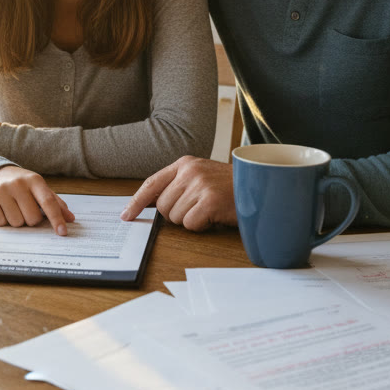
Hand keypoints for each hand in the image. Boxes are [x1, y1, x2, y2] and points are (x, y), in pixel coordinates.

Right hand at [0, 166, 74, 234]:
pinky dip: (2, 221)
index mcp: (34, 180)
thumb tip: (70, 218)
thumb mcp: (38, 188)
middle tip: (25, 209)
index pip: (48, 202)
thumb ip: (55, 203)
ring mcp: (1, 190)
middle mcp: (17, 184)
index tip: (63, 232)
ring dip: (16, 221)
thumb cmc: (20, 185)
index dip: (56, 219)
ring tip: (12, 208)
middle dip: (31, 220)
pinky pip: (0, 223)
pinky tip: (1, 209)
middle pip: (32, 218)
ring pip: (16, 223)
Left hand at [121, 156, 236, 230]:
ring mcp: (200, 184)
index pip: (152, 183)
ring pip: (175, 217)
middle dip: (177, 215)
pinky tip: (215, 216)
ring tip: (210, 210)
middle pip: (162, 206)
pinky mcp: (210, 200)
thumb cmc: (231, 188)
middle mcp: (190, 171)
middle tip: (198, 209)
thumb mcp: (202, 178)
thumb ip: (178, 186)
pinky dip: (202, 226)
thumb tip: (151, 205)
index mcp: (185, 163)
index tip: (126, 215)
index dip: (137, 201)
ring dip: (192, 220)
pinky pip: (191, 224)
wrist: (262, 186)